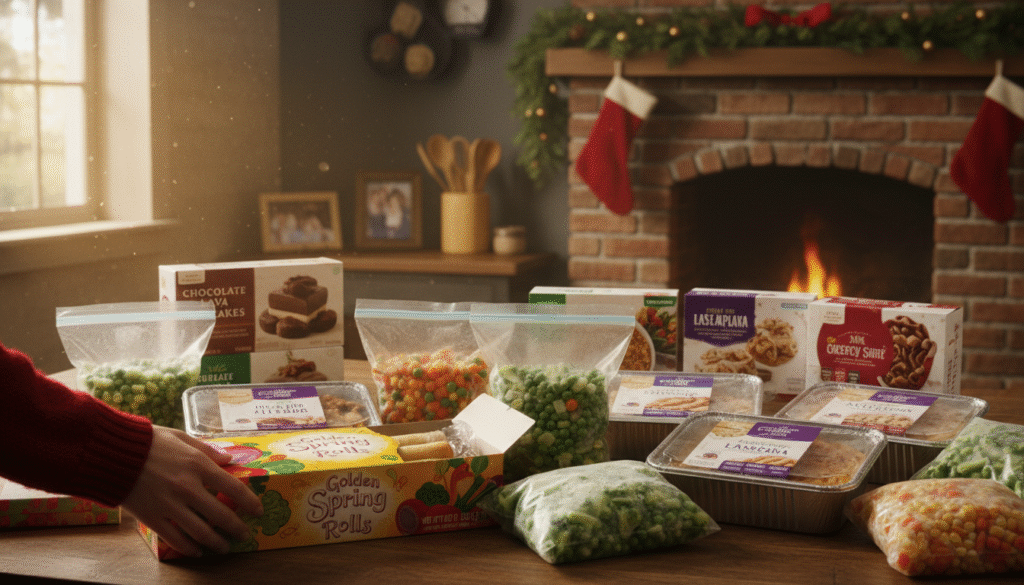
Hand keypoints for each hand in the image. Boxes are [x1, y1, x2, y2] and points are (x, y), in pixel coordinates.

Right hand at [120, 426, 263, 556]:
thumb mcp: (181, 437)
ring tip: (224, 547)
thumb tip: (229, 460)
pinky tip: (197, 551)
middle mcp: (187, 488)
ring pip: (200, 532)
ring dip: (216, 542)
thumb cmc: (147, 442)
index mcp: (197, 465)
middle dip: (236, 528)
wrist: (111, 454)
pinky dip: (189, 548)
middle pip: (220, 515)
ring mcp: (169, 505)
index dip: (249, 502)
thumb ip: (207, 450)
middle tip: (244, 535)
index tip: (258, 511)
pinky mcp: (152, 518)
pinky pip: (175, 539)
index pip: (233, 488)